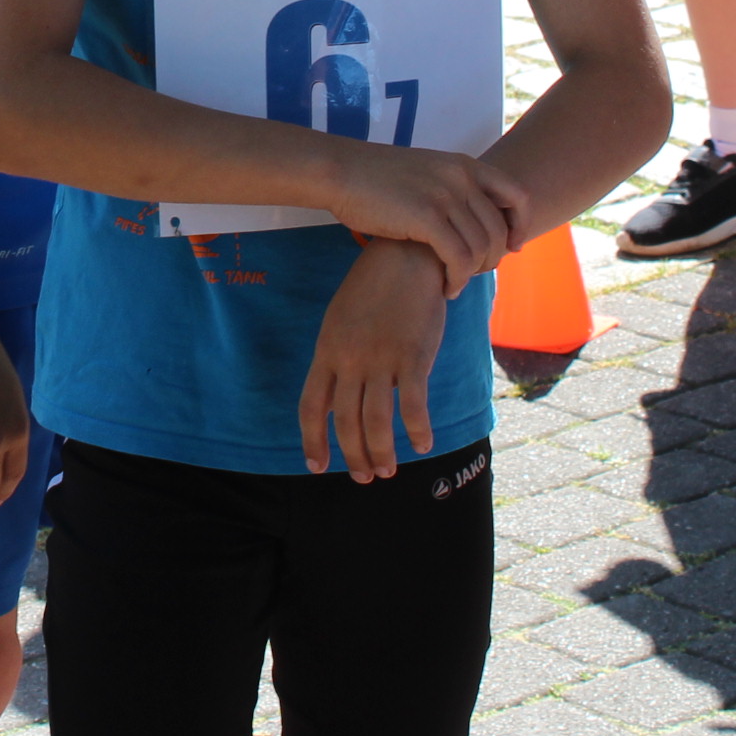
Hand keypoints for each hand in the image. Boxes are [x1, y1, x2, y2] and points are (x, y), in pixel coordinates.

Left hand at [299, 238, 448, 479]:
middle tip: (364, 478)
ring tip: (388, 471)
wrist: (405, 257)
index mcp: (327, 351)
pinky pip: (413, 404)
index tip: (317, 466)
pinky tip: (423, 444)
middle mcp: (350, 359)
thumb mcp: (341, 321)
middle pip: (346, 422)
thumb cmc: (373, 290)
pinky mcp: (413, 356)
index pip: (312, 406)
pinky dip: (418, 429)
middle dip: (354, 456)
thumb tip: (337, 399)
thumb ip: (337, 359)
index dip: (313, 440)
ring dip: (382, 453)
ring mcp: (381, 359)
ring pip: (376, 421)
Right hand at [327, 142, 526, 290]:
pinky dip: (458, 280)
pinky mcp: (426, 217)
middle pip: (500, 229)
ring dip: (473, 274)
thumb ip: (452, 188)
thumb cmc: (375, 178)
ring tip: (455, 284)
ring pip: (482, 248)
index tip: (512, 246)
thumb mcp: (425, 171)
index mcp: (464, 164)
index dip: (520, 225)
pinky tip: (446, 288)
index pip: (517, 195)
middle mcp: (461, 177)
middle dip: (493, 259)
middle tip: (474, 273)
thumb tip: (472, 219)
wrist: (340, 171)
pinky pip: (460, 258)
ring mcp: (445, 196)